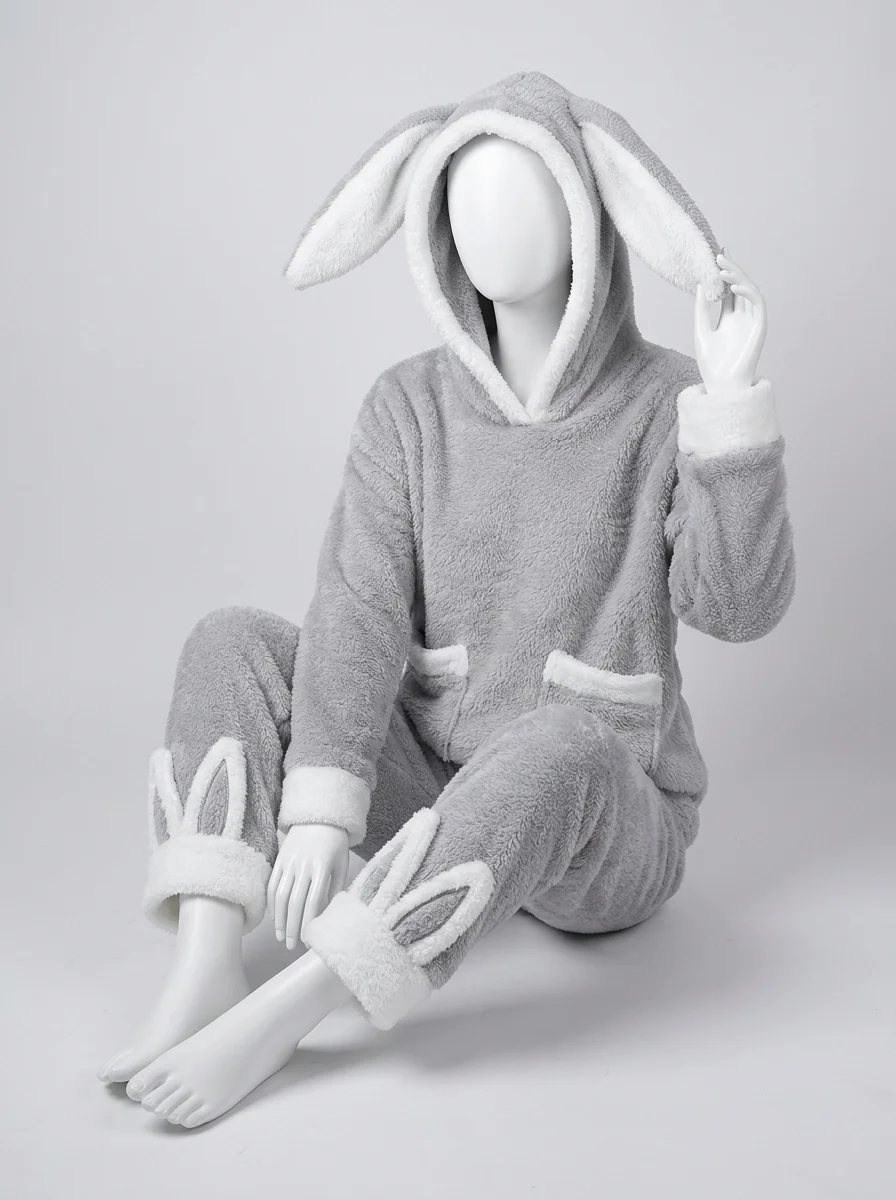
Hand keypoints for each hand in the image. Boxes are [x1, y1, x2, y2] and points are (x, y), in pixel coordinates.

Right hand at [267, 823, 349, 949]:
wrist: (319, 815)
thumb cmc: (335, 842)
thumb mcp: (342, 863)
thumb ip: (336, 888)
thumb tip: (329, 913)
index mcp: (322, 867)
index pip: (313, 901)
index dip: (309, 923)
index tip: (308, 940)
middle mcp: (303, 866)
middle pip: (294, 902)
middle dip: (292, 927)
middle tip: (291, 947)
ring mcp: (289, 862)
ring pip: (280, 896)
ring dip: (279, 919)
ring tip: (280, 937)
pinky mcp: (279, 859)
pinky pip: (272, 884)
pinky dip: (271, 903)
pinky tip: (273, 918)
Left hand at [695, 249, 766, 395]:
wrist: (722, 384)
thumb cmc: (710, 363)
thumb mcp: (701, 330)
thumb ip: (701, 308)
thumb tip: (700, 283)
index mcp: (729, 317)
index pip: (728, 289)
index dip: (724, 272)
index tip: (716, 255)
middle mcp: (742, 316)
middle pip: (739, 286)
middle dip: (731, 269)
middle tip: (719, 254)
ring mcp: (752, 320)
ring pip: (749, 291)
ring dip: (738, 278)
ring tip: (722, 270)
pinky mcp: (760, 326)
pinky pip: (758, 304)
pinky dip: (748, 293)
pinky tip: (734, 287)